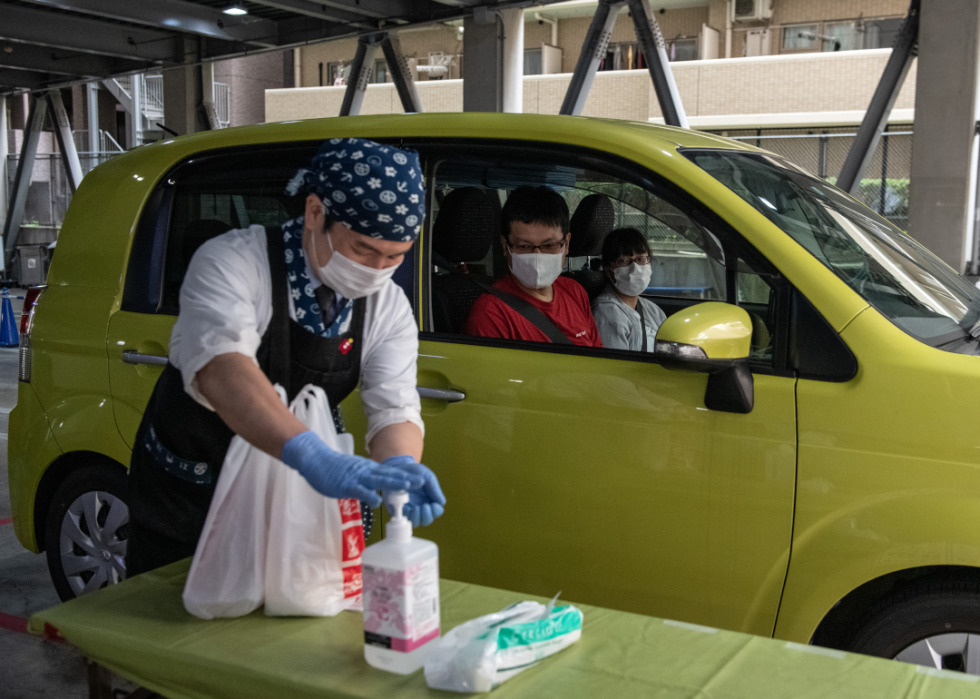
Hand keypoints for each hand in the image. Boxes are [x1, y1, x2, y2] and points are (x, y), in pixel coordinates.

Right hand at [281, 432, 423, 507]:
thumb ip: (369, 480)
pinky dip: (368, 496)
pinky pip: (359, 491)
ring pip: (378, 480)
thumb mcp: (357, 473)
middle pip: (390, 474)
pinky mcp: (346, 485)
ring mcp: (357, 478)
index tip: (423, 479)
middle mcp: (367, 471)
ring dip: (394, 483)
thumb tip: (380, 491)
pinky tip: (377, 502)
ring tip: (408, 486)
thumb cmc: (335, 469)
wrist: (316, 460)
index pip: (392, 472)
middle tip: (424, 481)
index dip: (407, 475)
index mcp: (370, 469)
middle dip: (407, 478)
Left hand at [381, 455, 446, 526]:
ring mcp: (409, 509)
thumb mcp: (427, 476)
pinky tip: (406, 506)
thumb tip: (442, 502)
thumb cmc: (414, 472)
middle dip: (427, 515)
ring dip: (417, 517)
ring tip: (415, 507)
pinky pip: (403, 518)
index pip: (437, 511)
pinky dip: (406, 515)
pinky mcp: (399, 509)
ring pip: (416, 522)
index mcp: (430, 499)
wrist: (398, 468)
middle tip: (423, 506)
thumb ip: (434, 488)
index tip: (433, 504)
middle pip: (427, 520)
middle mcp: (421, 506)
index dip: (436, 511)